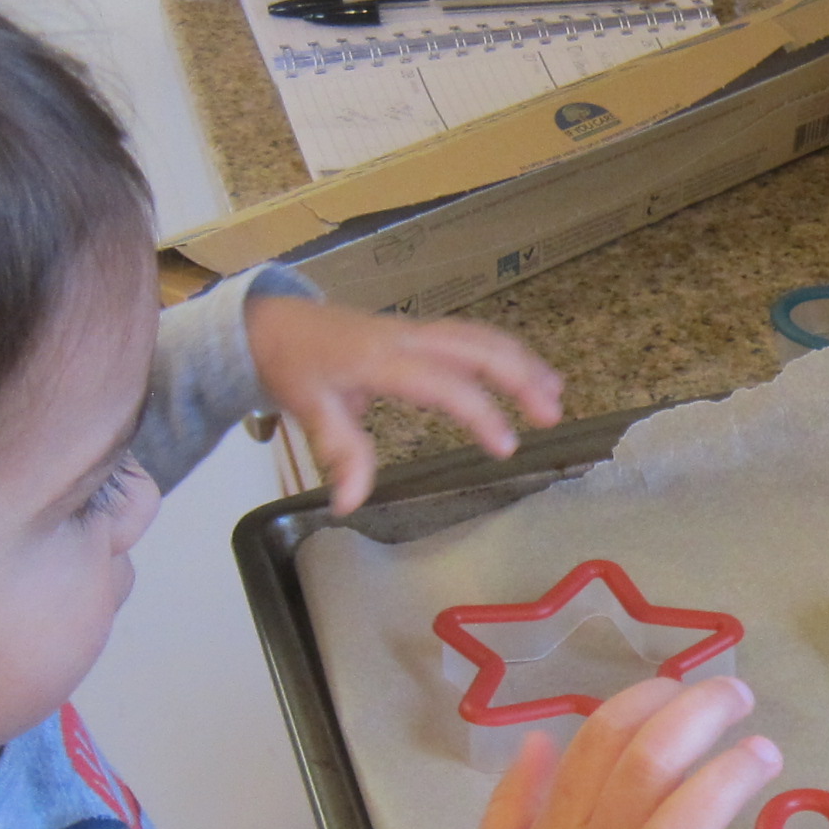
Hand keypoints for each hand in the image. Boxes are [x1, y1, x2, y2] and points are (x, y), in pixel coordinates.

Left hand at [244, 292, 563, 512]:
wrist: (272, 323)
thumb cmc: (293, 367)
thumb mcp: (308, 411)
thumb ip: (339, 454)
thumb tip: (349, 505)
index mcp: (380, 360)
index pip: (443, 384)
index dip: (480, 414)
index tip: (508, 448)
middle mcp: (406, 339)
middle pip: (475, 348)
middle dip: (519, 377)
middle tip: (552, 415)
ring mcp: (416, 331)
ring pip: (479, 337)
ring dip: (520, 362)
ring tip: (556, 394)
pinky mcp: (419, 332)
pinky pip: (470, 336)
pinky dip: (504, 352)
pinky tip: (527, 374)